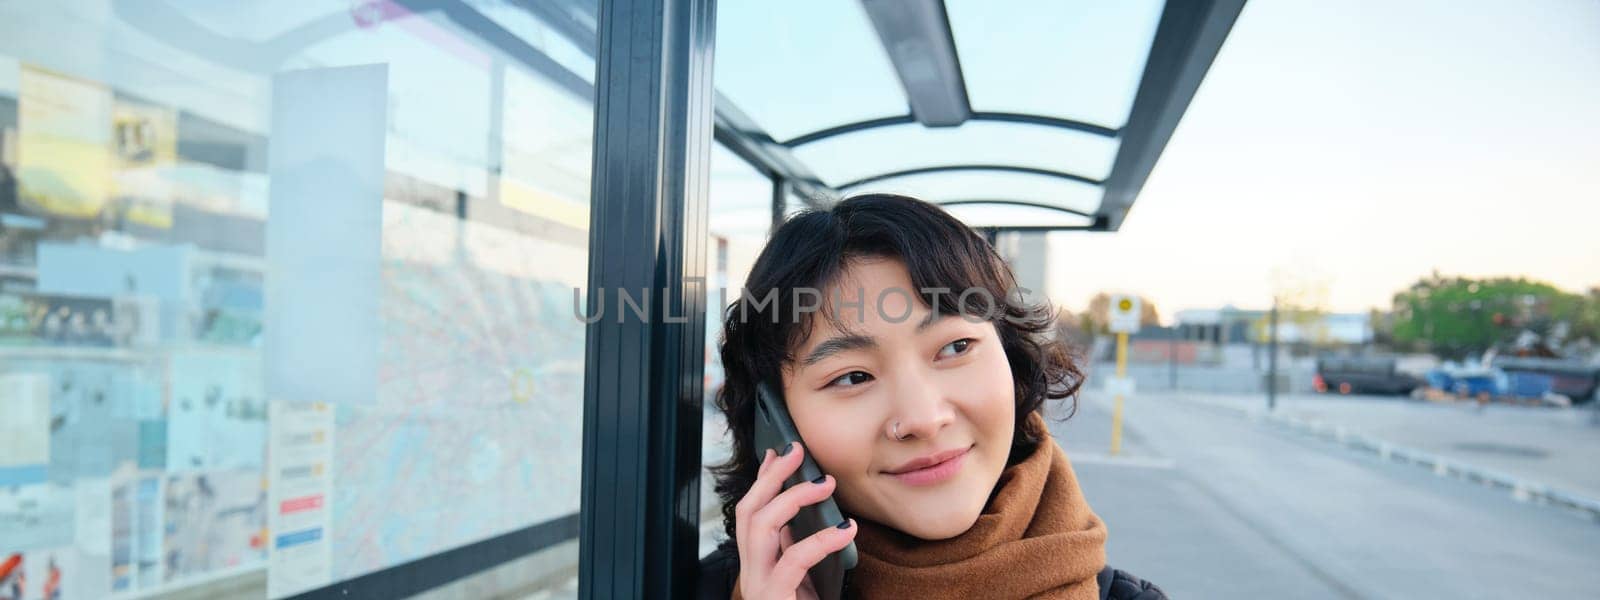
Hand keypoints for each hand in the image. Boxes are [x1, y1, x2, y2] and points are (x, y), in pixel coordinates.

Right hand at [734, 442, 855, 599]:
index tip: (779, 453)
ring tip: (825, 484)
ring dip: (791, 498)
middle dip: (771, 477)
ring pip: (758, 527)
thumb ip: (793, 553)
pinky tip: (844, 530)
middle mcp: (750, 572)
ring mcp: (758, 586)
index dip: (763, 480)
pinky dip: (819, 540)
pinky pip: (792, 561)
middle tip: (798, 452)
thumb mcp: (801, 583)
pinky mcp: (773, 598)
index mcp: (757, 564)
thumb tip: (800, 519)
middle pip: (748, 511)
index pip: (751, 512)